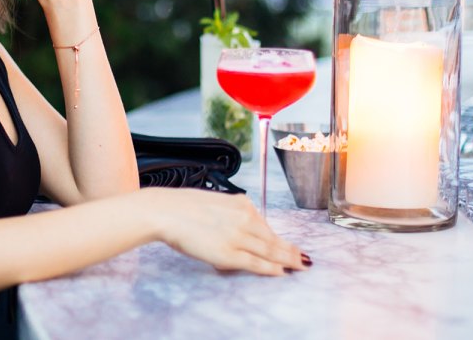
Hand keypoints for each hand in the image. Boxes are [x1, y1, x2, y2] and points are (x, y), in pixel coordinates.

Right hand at [143, 188, 307, 275]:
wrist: (166, 211)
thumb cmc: (182, 206)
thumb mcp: (214, 201)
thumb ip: (230, 210)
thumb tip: (239, 219)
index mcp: (241, 204)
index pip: (265, 225)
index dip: (280, 238)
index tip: (291, 245)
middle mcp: (244, 218)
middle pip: (273, 239)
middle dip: (291, 250)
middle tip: (305, 259)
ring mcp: (238, 236)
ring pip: (269, 251)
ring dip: (287, 260)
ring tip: (300, 266)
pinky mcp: (229, 253)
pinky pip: (256, 263)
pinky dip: (271, 268)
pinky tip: (282, 272)